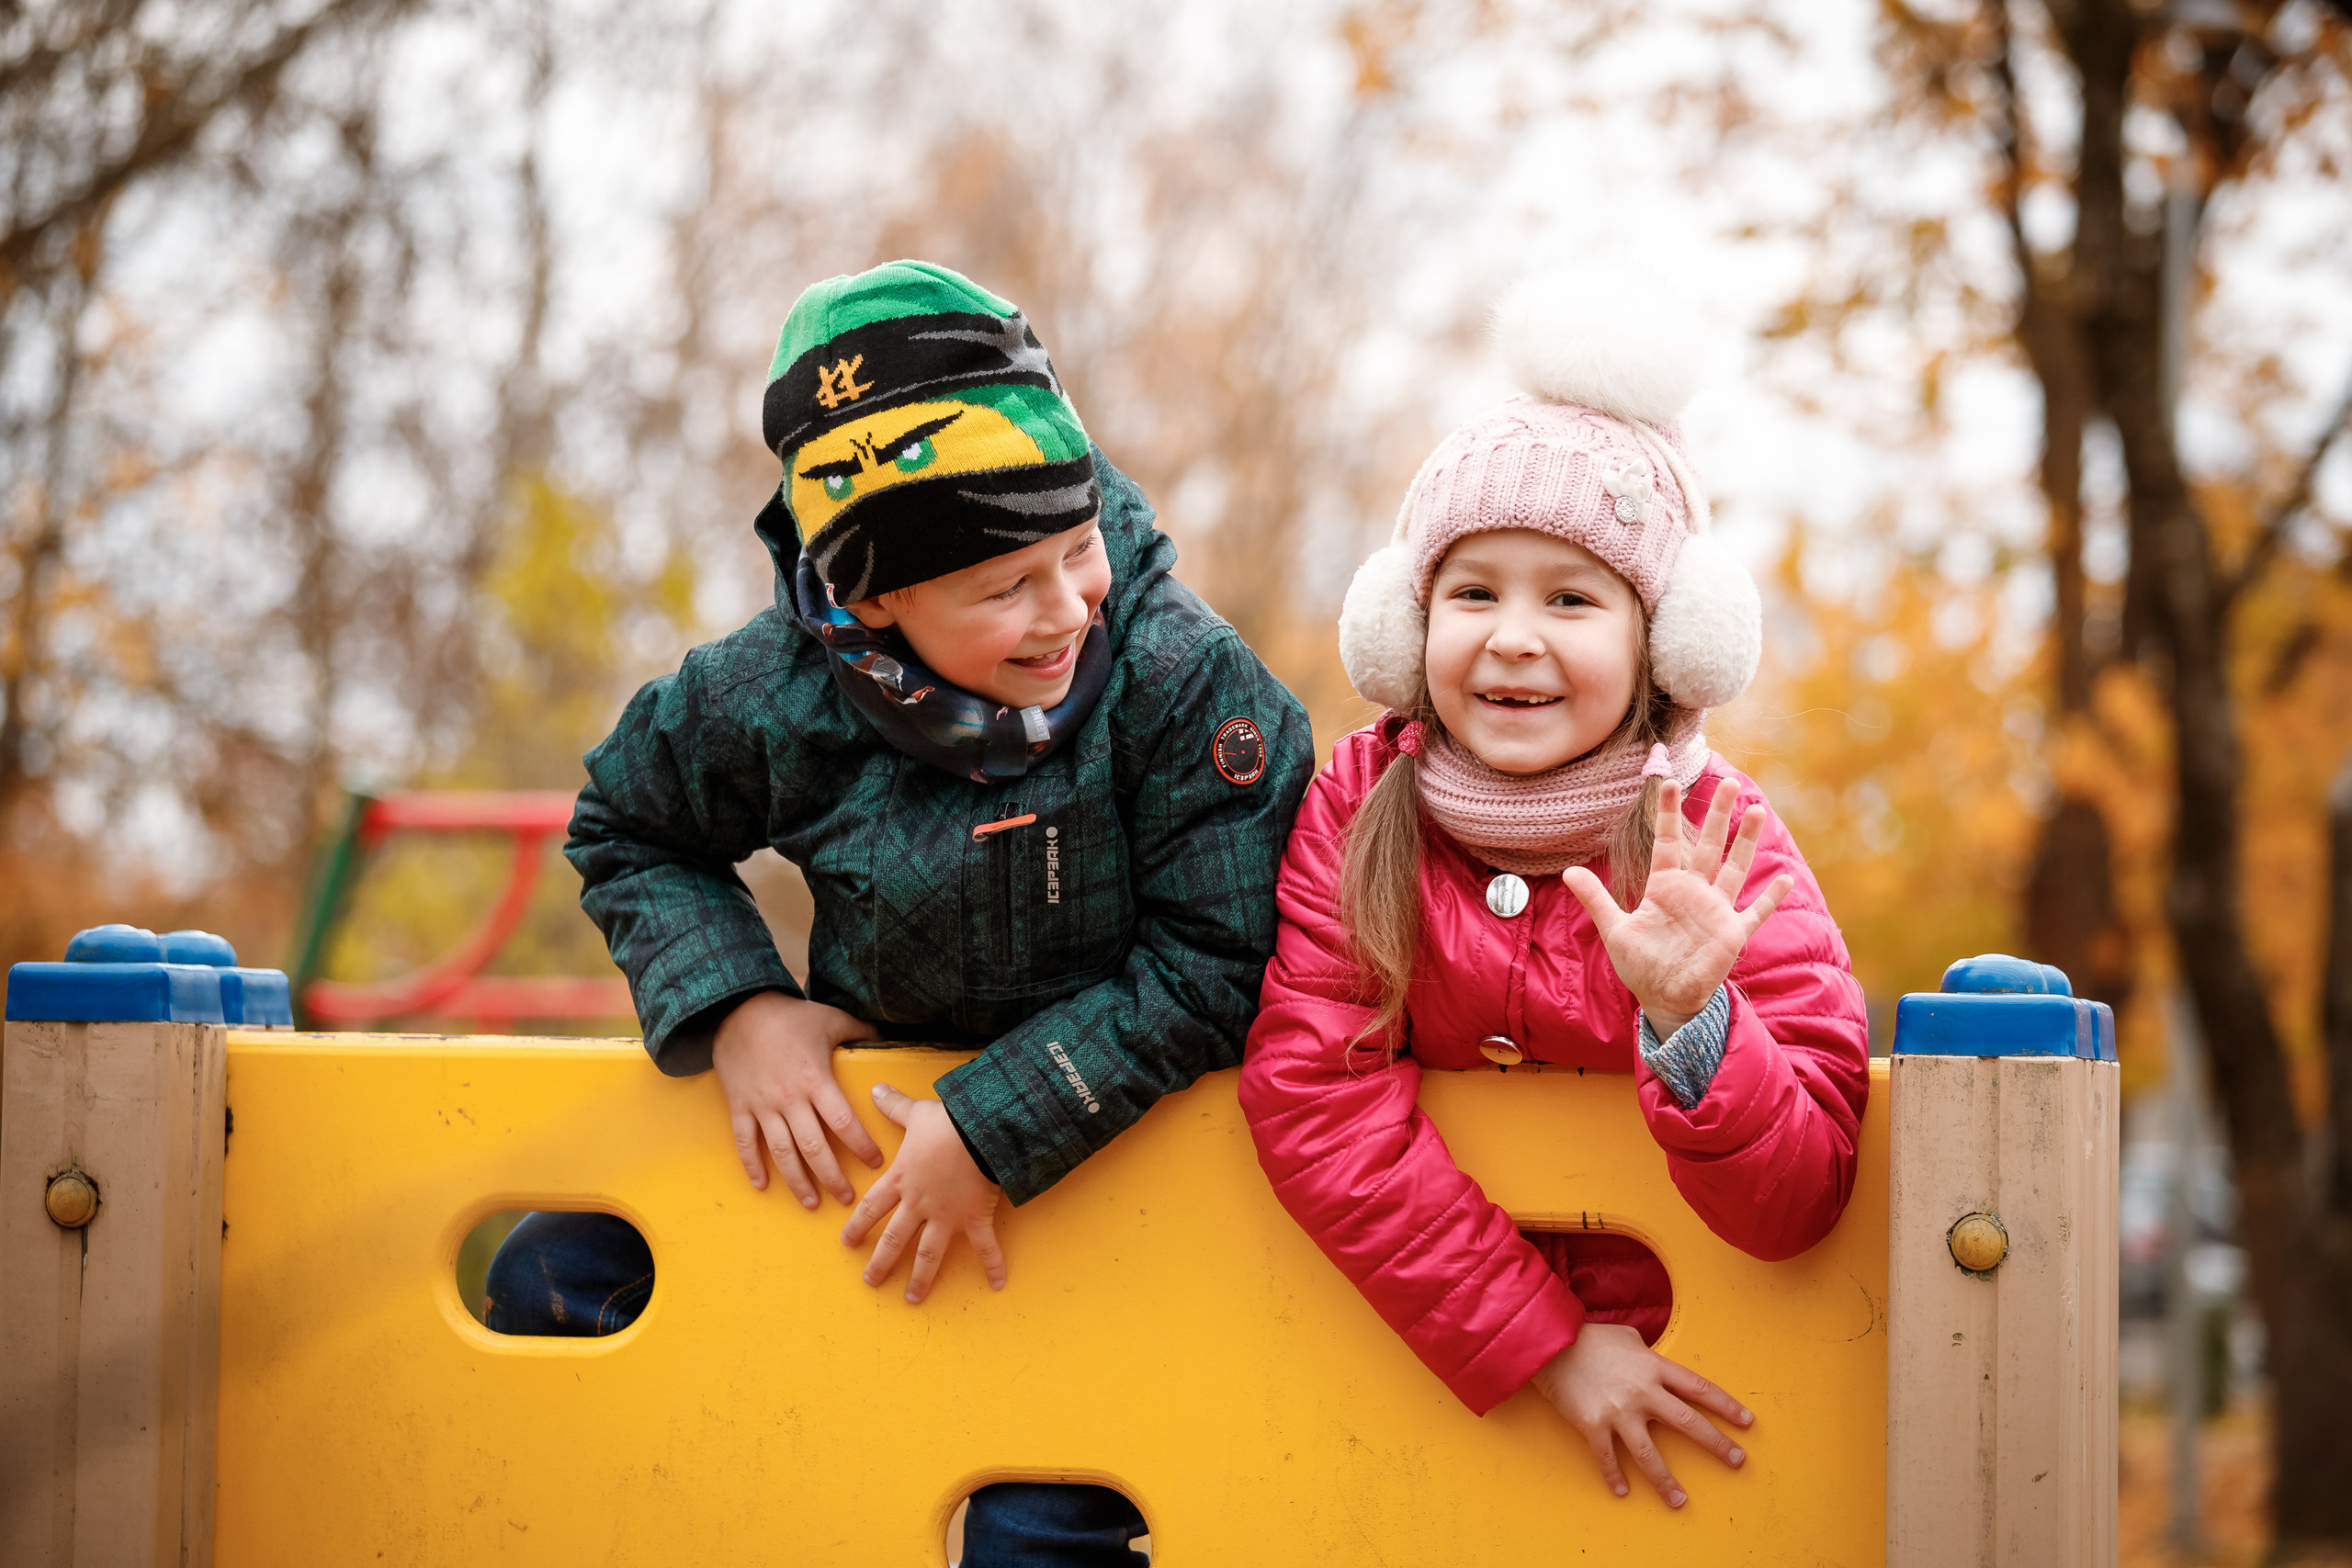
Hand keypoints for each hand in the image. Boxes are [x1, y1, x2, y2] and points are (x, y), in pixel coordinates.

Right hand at [710, 991, 884, 1206]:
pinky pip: (745, 1143)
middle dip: (833, 1177)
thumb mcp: (830, 1018)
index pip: (843, 1121)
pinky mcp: (740, 1107)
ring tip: (812, 1203)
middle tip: (848, 1198)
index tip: (875, 1163)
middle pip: (814, 1148)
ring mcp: (763, 1106)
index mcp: (815, 1079)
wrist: (736, 1011)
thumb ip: (860, 1031)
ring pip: (782, 1153)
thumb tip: (886, 1038)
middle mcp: (789, 1099)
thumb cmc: (788, 1016)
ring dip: (797, 1182)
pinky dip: (752, 1166)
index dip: (861, 1145)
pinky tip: (763, 1185)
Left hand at [840, 1084, 1007, 1303]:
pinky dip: (992, 1266)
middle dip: (880, 1262)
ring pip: (928, 1253)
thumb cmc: (947, 1122)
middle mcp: (919, 1203)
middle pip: (894, 1239)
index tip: (846, 1242)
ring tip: (911, 1298)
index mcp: (902, 1179)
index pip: (872, 1207)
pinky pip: (984, 1247)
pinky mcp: (974, 1218)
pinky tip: (997, 1285)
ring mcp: (947, 1215)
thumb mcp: (915, 1112)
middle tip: (870, 1280)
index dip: (857, 1225)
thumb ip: (894, 1105)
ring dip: (919, 1278)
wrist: (980, 1131)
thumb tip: (875, 1088)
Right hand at [1530, 1323, 1752, 1506]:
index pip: (1699, 1388)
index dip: (1726, 1406)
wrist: (1549, 1344)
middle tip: (1737, 1461)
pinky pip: (1607, 1457)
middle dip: (1716, 1444)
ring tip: (1680, 1501)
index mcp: (1654, 1367)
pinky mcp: (1593, 1424)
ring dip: (1666, 1480)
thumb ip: (1647, 1354)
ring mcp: (1618, 1411)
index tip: (1747, 1422)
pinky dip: (1614, 1475)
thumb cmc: (1589, 1338)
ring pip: (1649, 1453)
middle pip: (1687, 1421)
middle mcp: (1642, 1391)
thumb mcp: (1627, 1337)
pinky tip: (1622, 1491)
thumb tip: (1655, 1361)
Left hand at [1562, 781, 1792, 1035]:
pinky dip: (1770, 898)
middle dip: (1717, 815)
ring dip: (1746, 842)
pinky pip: (1755, 913)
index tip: (1668, 784)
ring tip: (1758, 811)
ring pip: (1734, 868)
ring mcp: (1716, 911)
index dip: (1668, 814)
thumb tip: (1568, 872)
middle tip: (1727, 783)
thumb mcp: (1615, 930)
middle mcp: (1693, 892)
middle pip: (1708, 846)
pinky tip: (1785, 879)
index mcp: (1664, 888)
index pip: (1667, 842)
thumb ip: (1596, 899)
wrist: (1663, 999)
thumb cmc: (1640, 965)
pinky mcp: (1731, 934)